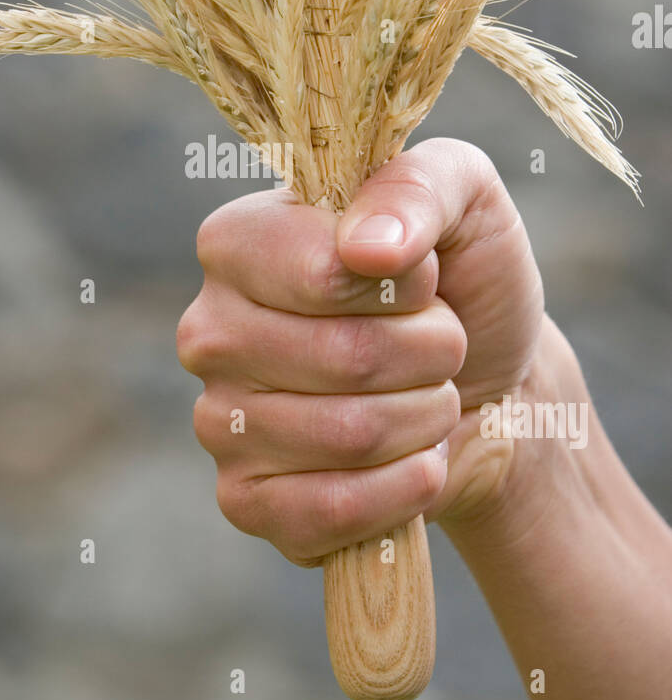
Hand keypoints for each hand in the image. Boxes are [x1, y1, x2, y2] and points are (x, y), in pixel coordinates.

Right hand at [176, 138, 545, 564]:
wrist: (490, 386)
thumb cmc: (461, 281)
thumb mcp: (462, 197)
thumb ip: (415, 189)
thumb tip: (365, 248)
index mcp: (238, 241)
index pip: (324, 272)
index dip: (408, 283)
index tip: (425, 278)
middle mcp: (209, 329)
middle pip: (347, 358)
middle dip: (432, 354)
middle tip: (443, 345)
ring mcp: (217, 421)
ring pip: (350, 436)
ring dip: (426, 417)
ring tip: (428, 396)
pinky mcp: (244, 501)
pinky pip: (334, 510)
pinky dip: (405, 487)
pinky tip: (415, 461)